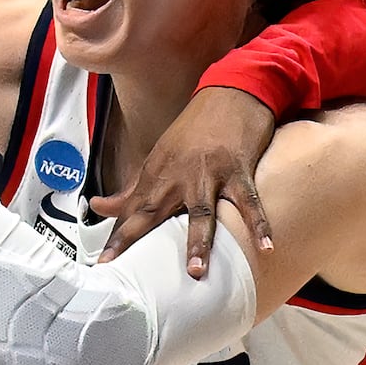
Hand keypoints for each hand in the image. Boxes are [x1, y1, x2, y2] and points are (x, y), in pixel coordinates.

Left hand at [95, 87, 276, 275]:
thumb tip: (99, 206)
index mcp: (158, 172)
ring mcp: (210, 173)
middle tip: (130, 269)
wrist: (230, 93)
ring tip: (196, 271)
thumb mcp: (159, 156)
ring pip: (201, 211)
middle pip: (155, 210)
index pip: (133, 209)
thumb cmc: (194, 129)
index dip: (119, 235)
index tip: (105, 262)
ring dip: (198, 240)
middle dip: (141, 237)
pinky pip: (249, 202)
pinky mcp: (239, 171)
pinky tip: (266, 247)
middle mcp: (179, 175)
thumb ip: (131, 188)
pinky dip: (258, 224)